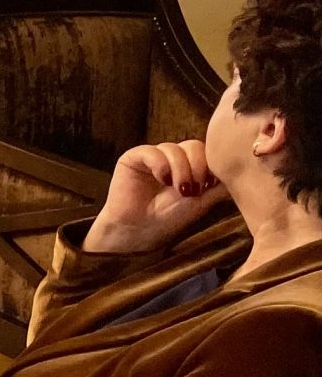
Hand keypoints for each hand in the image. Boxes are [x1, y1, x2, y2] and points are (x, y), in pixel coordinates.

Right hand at [85, 139, 228, 254]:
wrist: (141, 231)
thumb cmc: (171, 217)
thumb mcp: (204, 200)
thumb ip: (220, 185)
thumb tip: (242, 173)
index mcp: (189, 165)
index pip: (206, 152)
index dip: (211, 164)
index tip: (210, 186)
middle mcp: (172, 157)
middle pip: (193, 146)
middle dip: (198, 167)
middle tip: (196, 189)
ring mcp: (153, 156)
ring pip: (174, 148)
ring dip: (181, 169)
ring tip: (179, 190)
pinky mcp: (134, 157)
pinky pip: (152, 151)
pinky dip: (160, 165)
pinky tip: (162, 180)